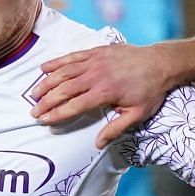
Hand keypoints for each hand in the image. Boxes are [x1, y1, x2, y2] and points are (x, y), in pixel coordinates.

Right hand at [30, 43, 174, 145]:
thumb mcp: (137, 115)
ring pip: (64, 72)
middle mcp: (96, 75)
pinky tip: (44, 68)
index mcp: (104, 93)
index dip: (57, 114)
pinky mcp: (96, 51)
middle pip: (64, 89)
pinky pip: (72, 57)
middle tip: (34, 111)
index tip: (44, 120)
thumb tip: (98, 144)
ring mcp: (95, 61)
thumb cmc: (150, 91)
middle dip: (46, 101)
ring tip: (33, 93)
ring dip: (46, 83)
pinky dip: (57, 62)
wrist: (160, 63)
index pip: (74, 105)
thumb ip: (116, 129)